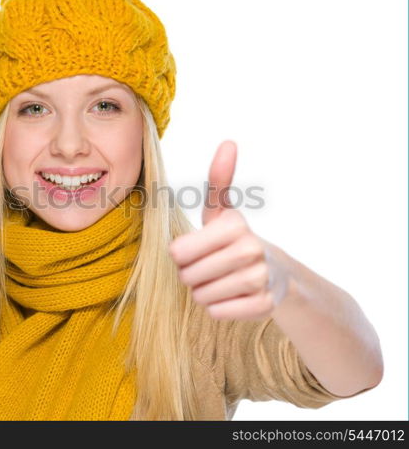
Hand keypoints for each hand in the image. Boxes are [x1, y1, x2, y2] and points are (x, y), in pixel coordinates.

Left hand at [168, 140, 288, 320]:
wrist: (276, 272)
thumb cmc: (235, 239)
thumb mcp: (222, 211)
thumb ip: (219, 180)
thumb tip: (228, 142)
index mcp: (234, 225)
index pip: (178, 252)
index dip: (181, 255)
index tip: (196, 250)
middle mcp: (251, 250)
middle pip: (188, 276)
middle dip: (190, 275)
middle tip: (207, 268)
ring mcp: (261, 279)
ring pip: (202, 297)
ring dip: (203, 293)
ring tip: (218, 281)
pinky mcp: (265, 305)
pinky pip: (218, 313)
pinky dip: (218, 308)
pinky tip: (231, 296)